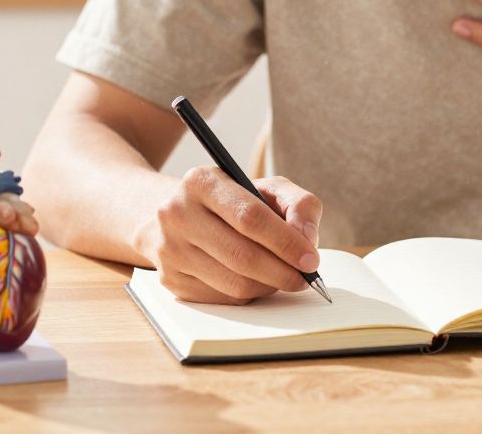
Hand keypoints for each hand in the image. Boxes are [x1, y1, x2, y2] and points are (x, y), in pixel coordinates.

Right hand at [134, 167, 322, 304]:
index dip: (286, 242)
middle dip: (283, 272)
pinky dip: (249, 294)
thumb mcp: (267, 188)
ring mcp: (170, 250)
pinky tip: (257, 280)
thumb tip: (307, 237)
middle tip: (305, 277)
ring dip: (269, 286)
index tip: (311, 259)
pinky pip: (223, 298)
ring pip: (234, 283)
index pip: (251, 218)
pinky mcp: (171, 280)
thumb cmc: (233, 201)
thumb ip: (298, 204)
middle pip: (242, 256)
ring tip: (284, 276)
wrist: (175, 214)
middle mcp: (177, 214)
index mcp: (201, 182)